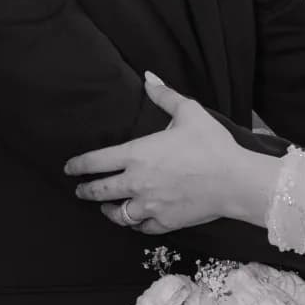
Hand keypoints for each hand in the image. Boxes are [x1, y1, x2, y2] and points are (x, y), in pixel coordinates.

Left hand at [66, 75, 258, 233]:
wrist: (234, 180)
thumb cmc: (211, 145)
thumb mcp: (189, 112)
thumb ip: (165, 96)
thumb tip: (149, 77)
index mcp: (137, 155)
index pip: (95, 161)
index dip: (77, 165)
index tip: (69, 168)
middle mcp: (136, 182)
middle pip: (100, 190)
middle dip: (86, 191)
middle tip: (80, 190)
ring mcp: (149, 205)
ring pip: (117, 214)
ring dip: (108, 210)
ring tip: (105, 208)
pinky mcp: (165, 222)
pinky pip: (141, 227)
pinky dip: (135, 224)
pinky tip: (135, 220)